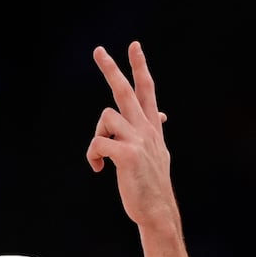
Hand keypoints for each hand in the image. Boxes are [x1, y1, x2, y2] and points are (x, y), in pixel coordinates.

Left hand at [88, 42, 177, 232]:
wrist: (157, 211)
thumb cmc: (151, 184)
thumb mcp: (158, 152)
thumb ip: (155, 131)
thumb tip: (162, 115)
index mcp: (152, 127)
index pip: (147, 90)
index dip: (140, 67)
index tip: (133, 46)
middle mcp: (147, 129)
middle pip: (125, 91)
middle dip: (111, 69)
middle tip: (98, 50)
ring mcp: (139, 140)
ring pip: (106, 117)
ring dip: (96, 135)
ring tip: (100, 157)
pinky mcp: (128, 154)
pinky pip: (98, 143)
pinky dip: (93, 155)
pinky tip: (99, 169)